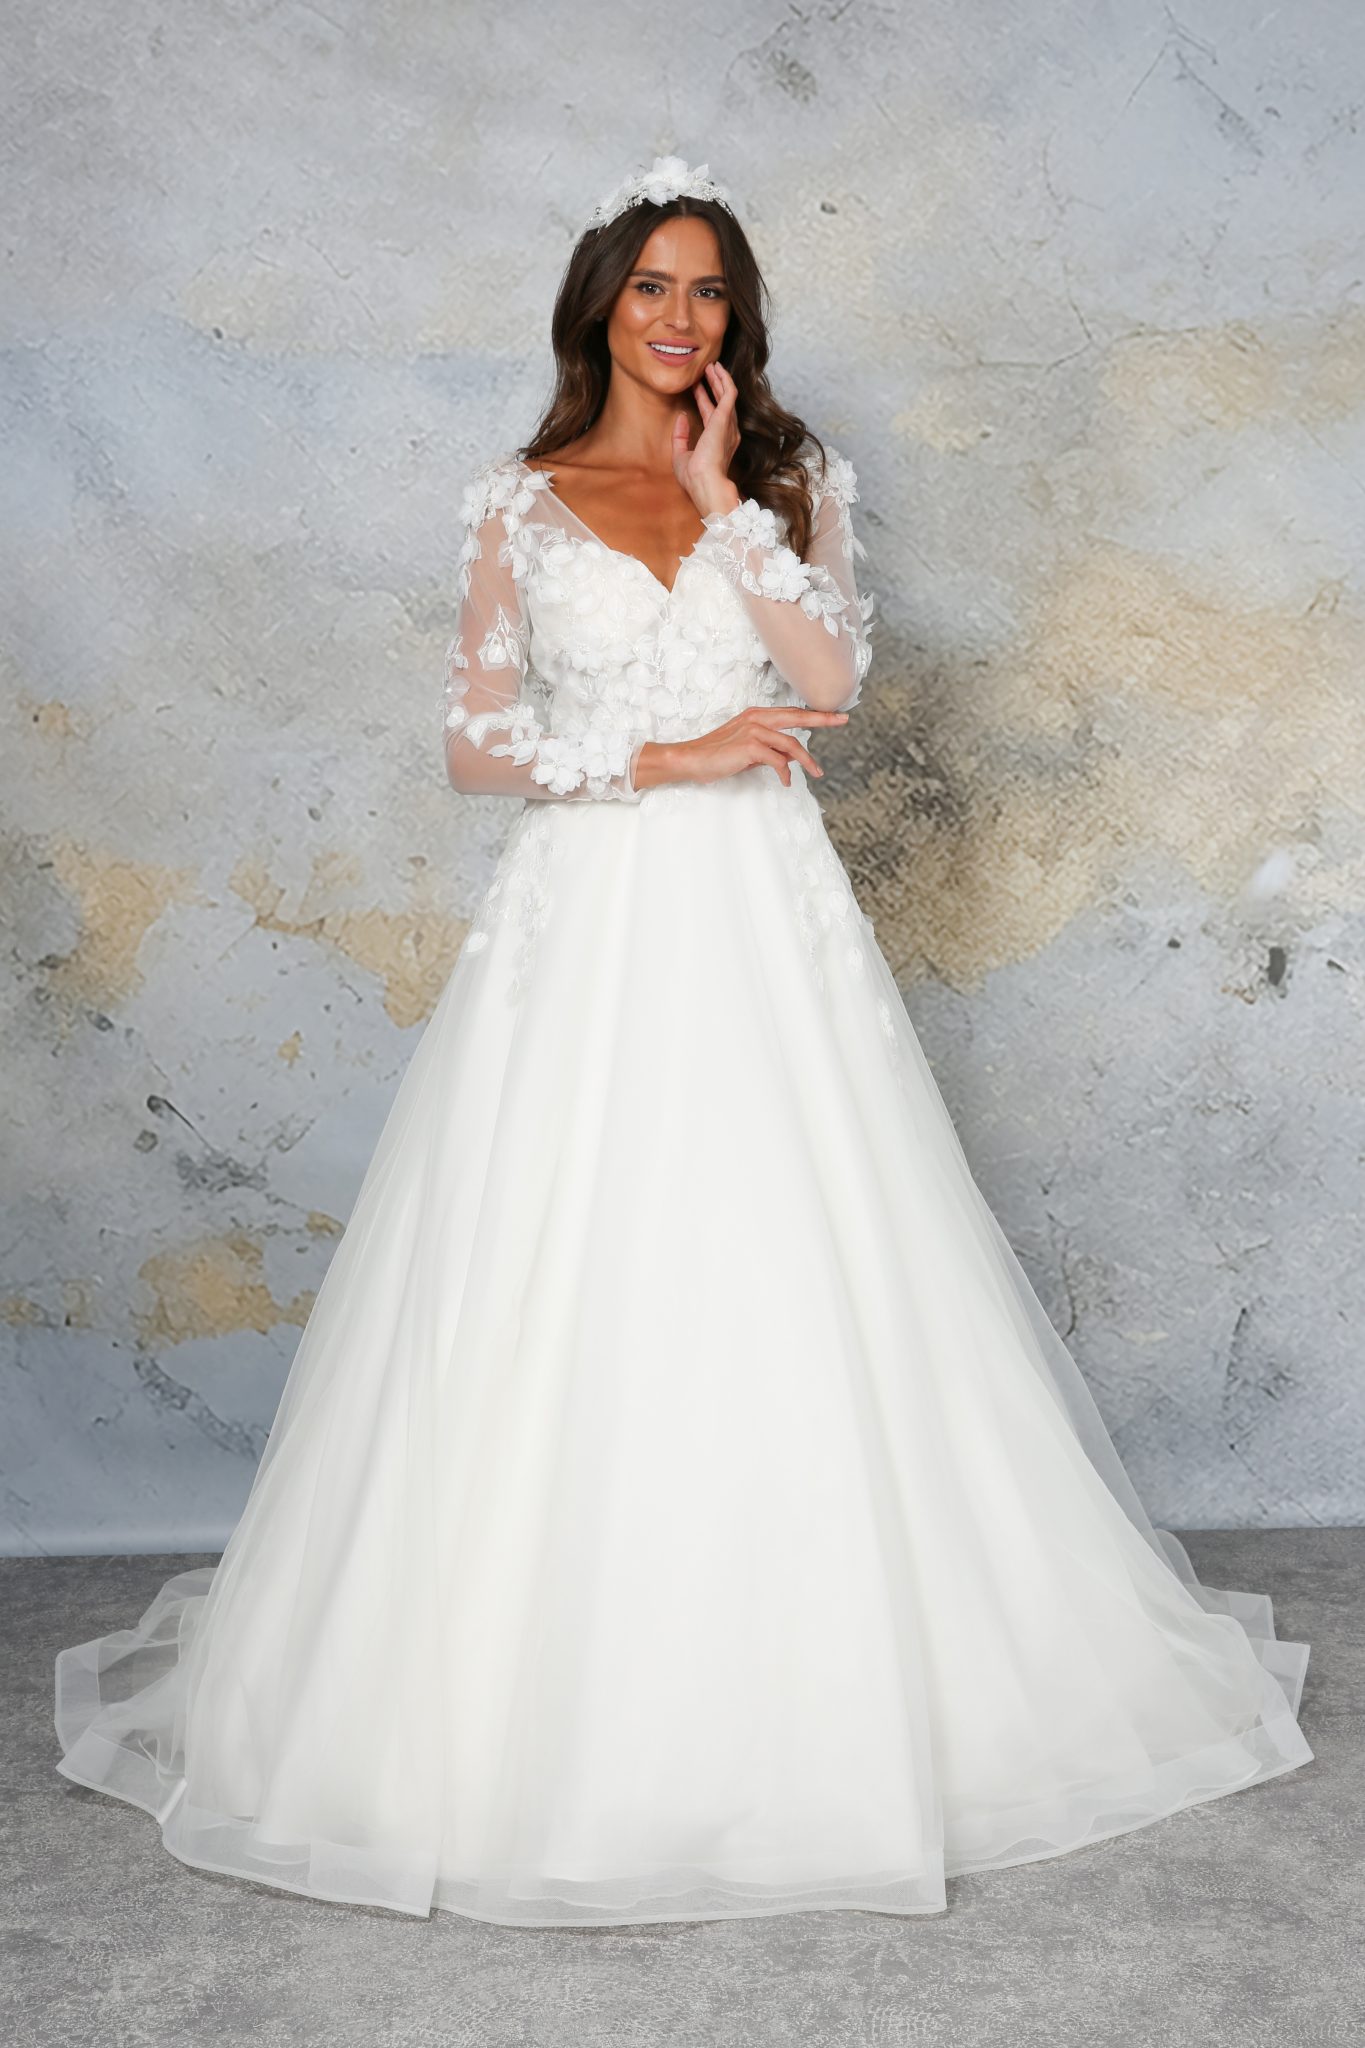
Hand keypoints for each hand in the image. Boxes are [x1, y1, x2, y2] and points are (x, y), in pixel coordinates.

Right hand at [635, 706, 849, 790]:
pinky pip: (778, 760)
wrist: (692, 759)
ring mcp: (753, 730)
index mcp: (757, 715)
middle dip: (822, 719)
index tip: (834, 715)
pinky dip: (785, 772)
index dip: (814, 714)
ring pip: (791, 744)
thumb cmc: (717, 756)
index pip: (791, 713)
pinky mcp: (750, 746)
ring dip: (806, 760)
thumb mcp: (748, 751)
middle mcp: (757, 718)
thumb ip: (770, 749)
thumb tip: (792, 758)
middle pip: (797, 717)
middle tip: (843, 720)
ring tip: (817, 773)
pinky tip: (786, 782)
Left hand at [671, 361, 741, 520]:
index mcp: (717, 441)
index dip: (704, 399)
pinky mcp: (726, 419)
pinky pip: (729, 393)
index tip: (696, 387)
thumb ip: (681, 436)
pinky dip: (724, 380)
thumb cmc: (694, 478)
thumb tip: (681, 416)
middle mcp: (726, 432)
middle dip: (714, 385)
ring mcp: (728, 425)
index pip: (711, 415)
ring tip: (712, 365)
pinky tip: (718, 369)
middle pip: (721, 402)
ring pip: (727, 395)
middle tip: (706, 370)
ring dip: (720, 379)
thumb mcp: (681, 456)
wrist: (704, 483)